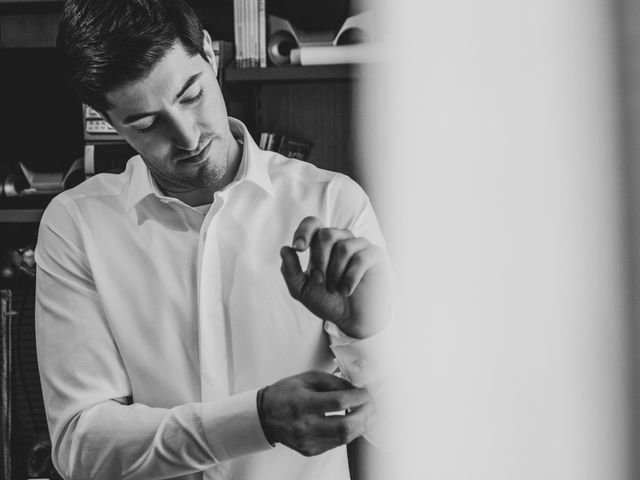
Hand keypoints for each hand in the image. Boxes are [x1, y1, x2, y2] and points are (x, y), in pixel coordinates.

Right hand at [261, 370, 375, 455]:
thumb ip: (333, 381)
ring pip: (345, 438)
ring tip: (370, 413)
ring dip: (362, 425)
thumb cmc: (285, 393)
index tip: (367, 392)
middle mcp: (305, 426)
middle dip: (366, 414)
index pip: (338, 402)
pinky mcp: (311, 450)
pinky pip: (337, 444)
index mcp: (303, 404)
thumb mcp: (307, 378)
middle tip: (373, 404)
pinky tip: (355, 422)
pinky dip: (350, 432)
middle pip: (345, 426)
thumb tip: (356, 387)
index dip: (358, 397)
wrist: (265, 416)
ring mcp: (308, 441)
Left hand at [280, 216, 389, 337]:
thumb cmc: (327, 301)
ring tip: (335, 289)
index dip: (304, 231)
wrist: (351, 319)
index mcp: (322, 243)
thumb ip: (290, 272)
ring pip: (344, 247)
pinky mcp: (375, 256)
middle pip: (327, 234)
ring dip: (335, 272)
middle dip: (319, 260)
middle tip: (320, 281)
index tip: (299, 249)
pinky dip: (350, 278)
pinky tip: (346, 291)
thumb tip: (285, 249)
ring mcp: (359, 246)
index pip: (312, 223)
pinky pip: (360, 259)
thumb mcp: (301, 290)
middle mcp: (341, 239)